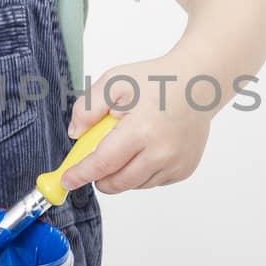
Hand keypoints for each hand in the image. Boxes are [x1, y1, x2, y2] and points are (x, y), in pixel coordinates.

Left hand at [62, 57, 211, 193]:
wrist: (198, 85)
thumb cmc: (157, 81)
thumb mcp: (115, 81)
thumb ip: (88, 106)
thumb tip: (76, 133)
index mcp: (142, 130)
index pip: (103, 163)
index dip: (81, 174)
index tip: (67, 181)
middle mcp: (161, 153)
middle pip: (117, 182)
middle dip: (98, 178)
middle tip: (93, 161)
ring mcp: (175, 164)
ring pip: (134, 185)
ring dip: (120, 175)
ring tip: (126, 145)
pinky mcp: (184, 170)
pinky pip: (152, 182)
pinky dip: (141, 172)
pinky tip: (145, 149)